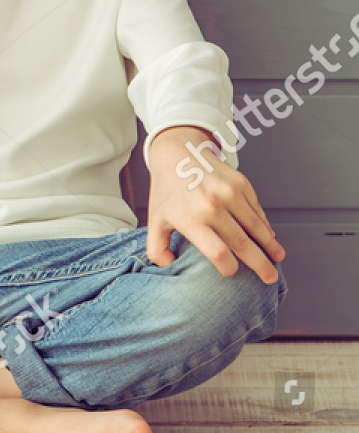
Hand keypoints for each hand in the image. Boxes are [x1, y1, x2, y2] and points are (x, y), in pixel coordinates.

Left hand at [145, 126, 284, 283]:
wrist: (178, 153)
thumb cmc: (167, 192)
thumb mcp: (154, 220)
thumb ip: (156, 248)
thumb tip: (169, 266)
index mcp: (190, 220)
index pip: (218, 253)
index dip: (229, 268)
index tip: (233, 273)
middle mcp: (212, 207)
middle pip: (243, 244)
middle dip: (260, 265)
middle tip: (270, 278)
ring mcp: (229, 194)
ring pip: (257, 227)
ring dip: (270, 245)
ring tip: (277, 258)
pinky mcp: (241, 184)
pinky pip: (257, 210)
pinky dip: (264, 225)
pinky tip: (268, 236)